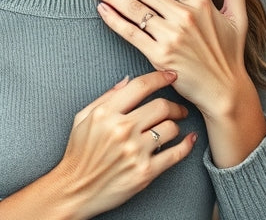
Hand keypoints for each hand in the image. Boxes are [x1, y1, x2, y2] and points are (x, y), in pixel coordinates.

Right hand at [0, 71, 193, 219]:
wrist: (75, 190)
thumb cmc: (78, 153)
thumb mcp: (83, 118)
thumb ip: (106, 97)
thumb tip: (128, 80)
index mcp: (106, 114)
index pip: (140, 87)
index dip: (160, 77)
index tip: (171, 76)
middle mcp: (122, 130)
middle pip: (161, 106)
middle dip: (175, 105)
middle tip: (178, 109)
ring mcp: (135, 152)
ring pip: (170, 128)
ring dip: (176, 125)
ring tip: (174, 127)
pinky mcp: (145, 172)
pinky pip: (175, 154)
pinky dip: (186, 145)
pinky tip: (189, 140)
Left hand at [90, 0, 252, 119]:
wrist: (224, 90)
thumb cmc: (229, 53)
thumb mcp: (238, 16)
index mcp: (201, 1)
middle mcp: (184, 16)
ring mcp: (171, 36)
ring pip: (134, 9)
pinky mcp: (159, 56)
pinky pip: (130, 33)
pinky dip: (113, 20)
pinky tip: (102, 10)